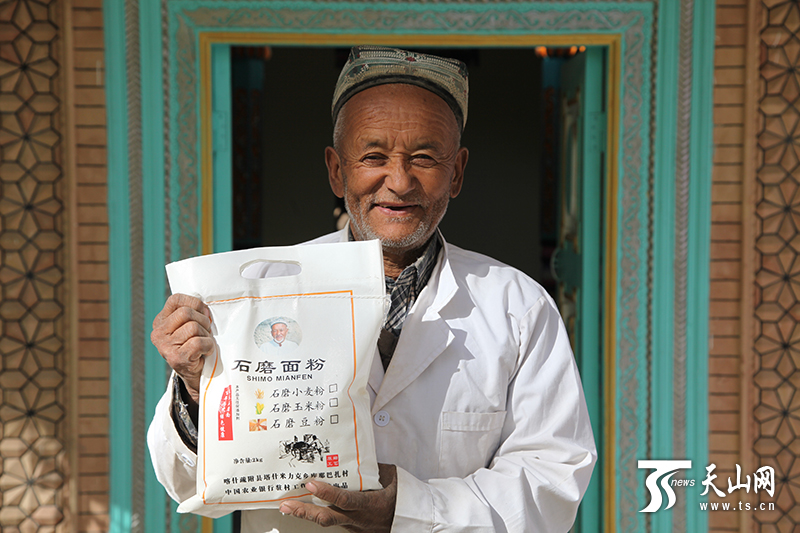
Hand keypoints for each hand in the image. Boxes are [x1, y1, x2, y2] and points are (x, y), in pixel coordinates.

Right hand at [150, 293, 213, 402]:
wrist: (194, 374)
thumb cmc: (195, 346)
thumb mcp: (188, 325)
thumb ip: (192, 313)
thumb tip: (206, 309)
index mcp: (160, 321)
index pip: (176, 300)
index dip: (194, 303)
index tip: (203, 313)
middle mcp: (158, 333)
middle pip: (186, 312)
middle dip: (203, 320)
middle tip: (206, 331)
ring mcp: (165, 346)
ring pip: (194, 327)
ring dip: (206, 335)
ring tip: (204, 342)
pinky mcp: (176, 358)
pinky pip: (198, 342)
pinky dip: (208, 346)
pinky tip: (206, 351)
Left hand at [279, 463, 396, 530]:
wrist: (410, 519)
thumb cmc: (402, 496)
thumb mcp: (391, 476)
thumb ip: (372, 467)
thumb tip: (356, 452)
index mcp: (370, 504)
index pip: (345, 500)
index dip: (327, 493)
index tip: (311, 483)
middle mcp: (359, 518)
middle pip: (327, 517)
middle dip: (305, 511)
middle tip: (287, 503)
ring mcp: (354, 526)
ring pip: (326, 522)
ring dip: (306, 515)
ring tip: (288, 507)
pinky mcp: (351, 529)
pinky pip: (332, 522)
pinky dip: (316, 516)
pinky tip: (304, 511)